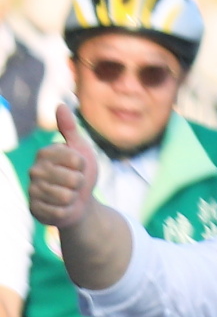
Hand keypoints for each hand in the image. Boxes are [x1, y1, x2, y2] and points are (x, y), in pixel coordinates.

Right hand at [26, 107, 96, 225]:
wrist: (79, 202)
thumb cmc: (80, 174)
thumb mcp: (81, 150)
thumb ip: (70, 129)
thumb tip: (60, 105)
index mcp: (45, 154)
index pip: (76, 160)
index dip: (84, 167)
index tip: (78, 168)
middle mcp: (34, 170)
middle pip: (73, 180)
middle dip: (80, 184)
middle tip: (74, 184)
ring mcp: (33, 190)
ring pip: (66, 197)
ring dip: (74, 198)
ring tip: (69, 195)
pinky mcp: (35, 208)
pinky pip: (60, 212)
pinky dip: (67, 211)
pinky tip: (62, 207)